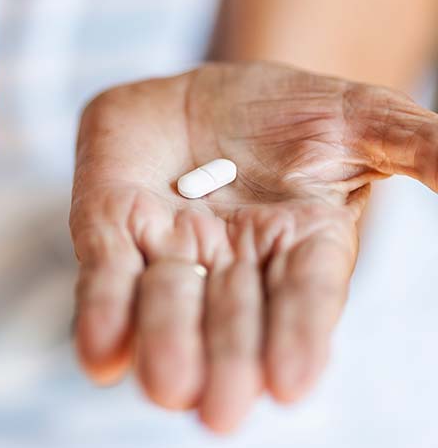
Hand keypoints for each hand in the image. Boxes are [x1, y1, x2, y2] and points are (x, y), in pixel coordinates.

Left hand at [70, 62, 437, 432]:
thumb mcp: (365, 121)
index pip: (303, 296)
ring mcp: (168, 247)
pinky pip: (105, 273)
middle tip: (219, 412)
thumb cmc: (293, 115)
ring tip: (165, 388)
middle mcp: (233, 262)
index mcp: (302, 245)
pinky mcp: (111, 226)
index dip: (297, 336)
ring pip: (164, 302)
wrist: (210, 93)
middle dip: (226, 359)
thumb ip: (421, 148)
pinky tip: (99, 357)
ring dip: (163, 343)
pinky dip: (101, 312)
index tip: (290, 384)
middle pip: (231, 316)